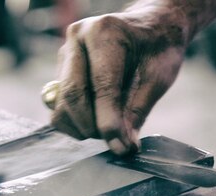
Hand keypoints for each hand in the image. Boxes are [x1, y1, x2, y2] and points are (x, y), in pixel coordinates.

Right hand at [50, 7, 188, 154]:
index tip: (120, 146)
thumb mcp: (158, 78)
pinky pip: (57, 107)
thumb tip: (122, 146)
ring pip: (61, 105)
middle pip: (73, 95)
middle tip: (115, 141)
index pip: (101, 85)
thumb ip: (137, 112)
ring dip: (82, 127)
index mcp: (104, 32)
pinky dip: (73, 123)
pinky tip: (94, 122)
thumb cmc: (158, 49)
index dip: (109, 121)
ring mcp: (65, 55)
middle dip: (93, 127)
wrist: (150, 29)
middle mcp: (77, 39)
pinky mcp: (59, 72)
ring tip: (107, 129)